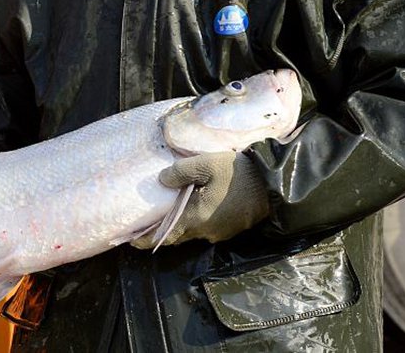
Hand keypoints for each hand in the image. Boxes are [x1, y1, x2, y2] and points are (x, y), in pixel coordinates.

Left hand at [133, 151, 269, 247]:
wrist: (273, 185)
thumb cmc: (238, 174)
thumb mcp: (206, 164)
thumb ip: (181, 172)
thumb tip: (161, 181)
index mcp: (196, 218)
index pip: (164, 236)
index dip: (147, 240)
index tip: (131, 241)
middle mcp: (206, 231)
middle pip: (177, 235)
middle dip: (161, 232)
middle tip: (146, 223)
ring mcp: (220, 232)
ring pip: (193, 232)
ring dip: (179, 225)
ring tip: (167, 212)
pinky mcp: (232, 227)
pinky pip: (206, 228)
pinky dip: (195, 221)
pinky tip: (193, 206)